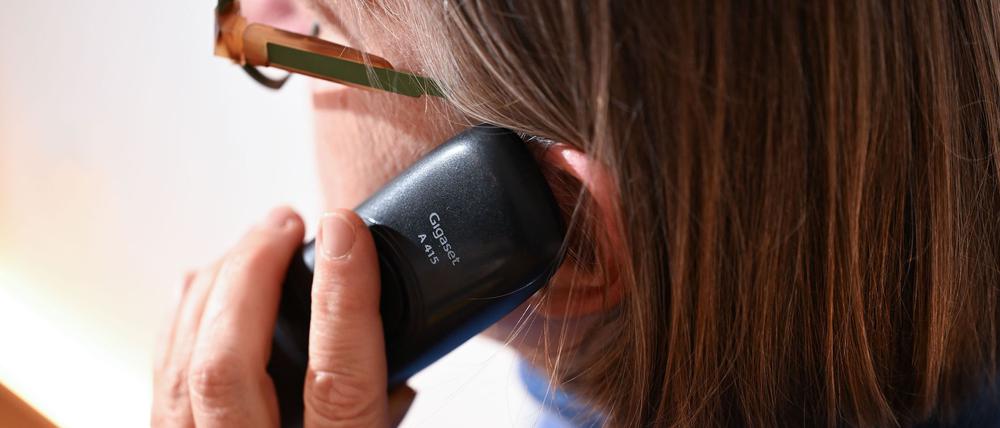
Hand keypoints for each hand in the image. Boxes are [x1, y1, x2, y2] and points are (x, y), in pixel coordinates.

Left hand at [153, 207, 414, 426]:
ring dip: (219, 285)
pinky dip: (188, 315)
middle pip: (227, 363)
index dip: (341, 298)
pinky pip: (165, 372)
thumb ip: (386, 407)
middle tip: (287, 224)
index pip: (336, 382)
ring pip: (184, 362)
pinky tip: (208, 285)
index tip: (345, 232)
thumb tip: (397, 345)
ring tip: (257, 243)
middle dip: (252, 274)